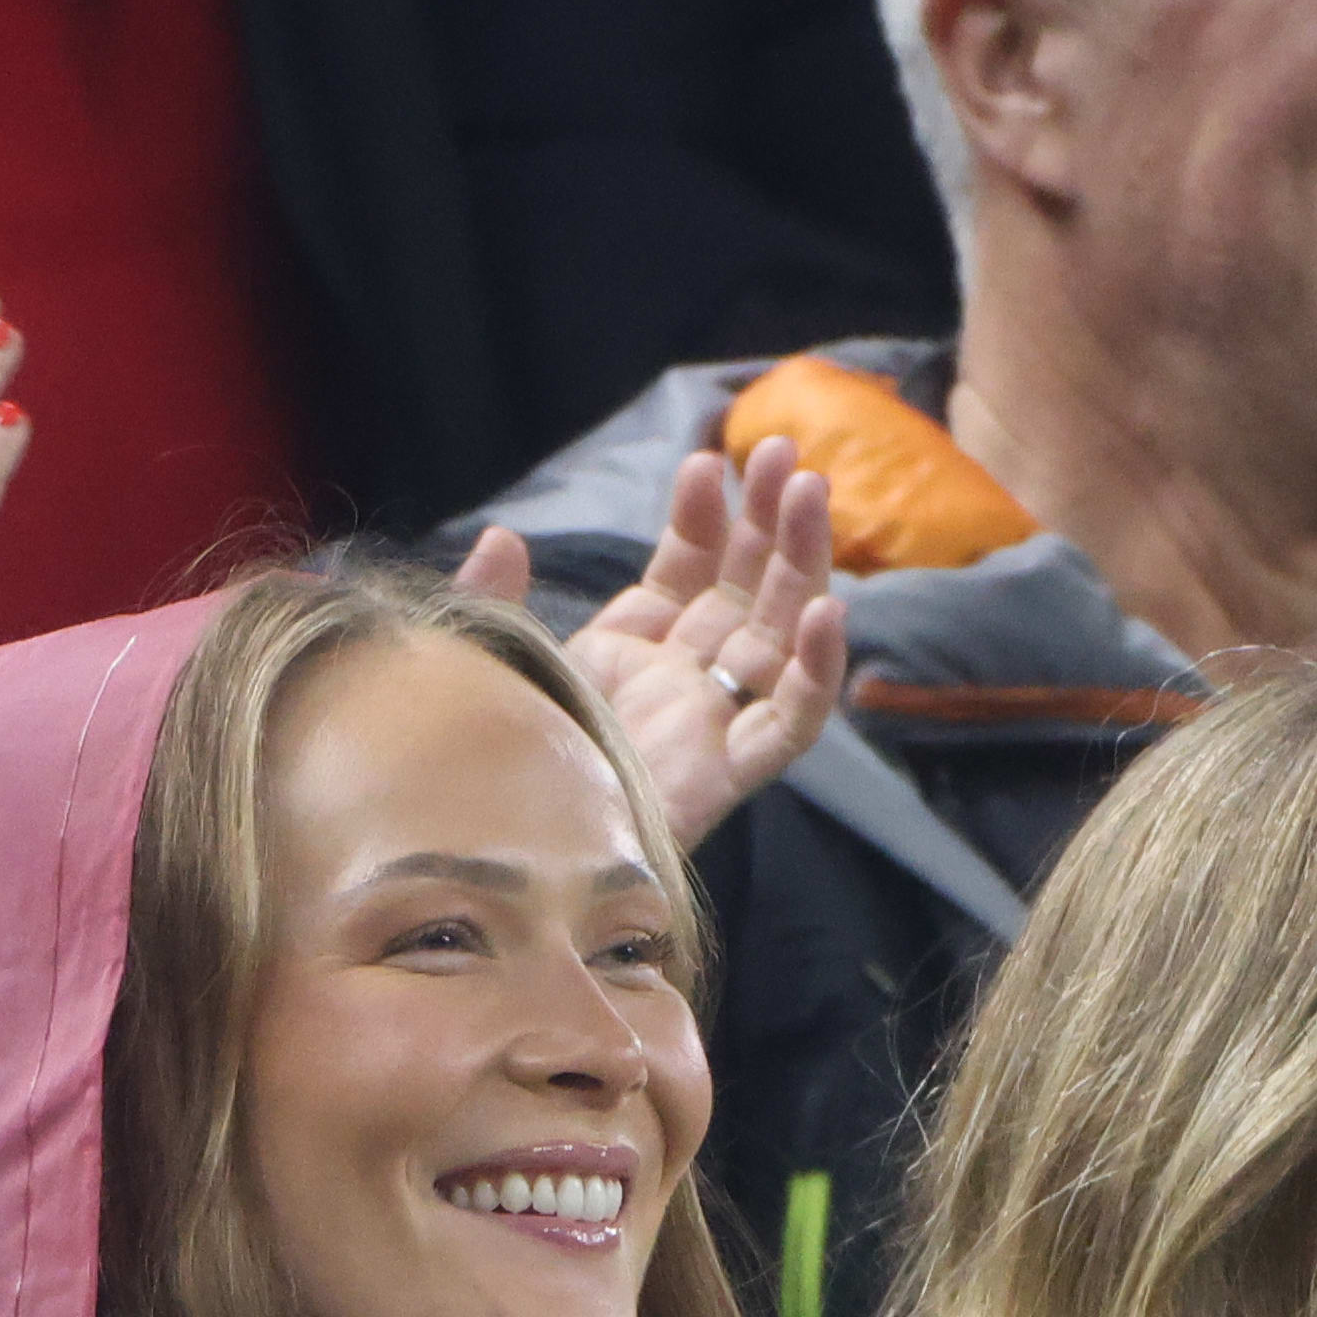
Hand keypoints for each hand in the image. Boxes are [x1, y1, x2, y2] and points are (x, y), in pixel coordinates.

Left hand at [458, 439, 849, 848]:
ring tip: (810, 492)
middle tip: (786, 452)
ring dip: (801, 562)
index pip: (685, 569)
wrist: (492, 864)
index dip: (700, 516)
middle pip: (745, 591)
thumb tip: (503, 538)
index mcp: (629, 652)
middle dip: (769, 521)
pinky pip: (787, 725)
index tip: (705, 464)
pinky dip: (815, 672)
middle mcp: (678, 684)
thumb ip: (494, 603)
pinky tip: (828, 612)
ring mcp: (706, 725)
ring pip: (777, 636)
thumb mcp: (489, 669)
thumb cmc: (488, 770)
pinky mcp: (725, 776)